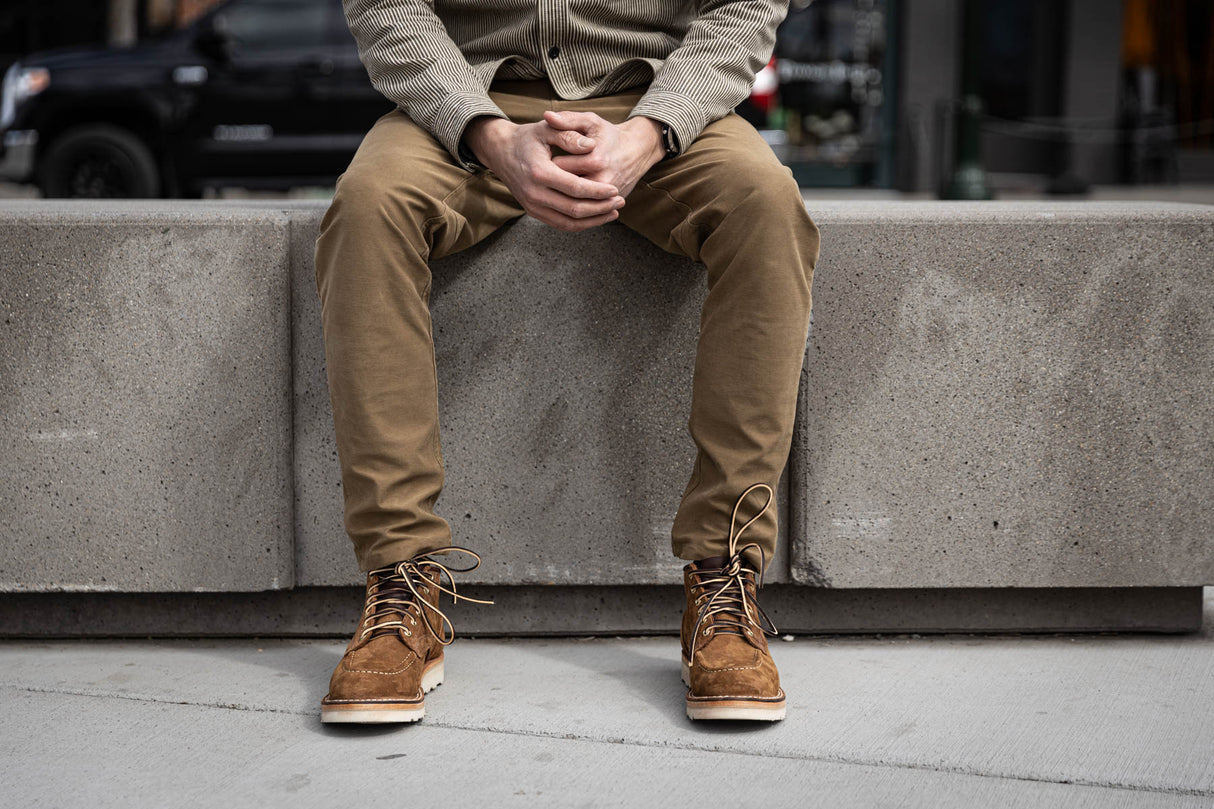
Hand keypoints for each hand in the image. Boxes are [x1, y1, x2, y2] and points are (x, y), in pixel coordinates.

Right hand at [463, 116, 625, 231]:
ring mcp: (532, 206)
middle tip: (620, 202)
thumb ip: (569, 136)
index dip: (598, 191)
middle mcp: (534, 194)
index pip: (575, 188)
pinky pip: (561, 225)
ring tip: (613, 212)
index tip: (615, 190)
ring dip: (594, 220)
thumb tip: (591, 146)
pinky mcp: (534, 213)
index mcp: (539, 172)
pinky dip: (581, 224)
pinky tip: (596, 217)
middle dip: (601, 208)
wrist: (502, 152)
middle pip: (574, 210)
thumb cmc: (528, 138)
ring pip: (569, 223)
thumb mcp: (547, 129)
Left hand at [544, 111, 665, 200]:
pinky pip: (583, 211)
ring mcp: (606, 198)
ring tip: (556, 183)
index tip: (546, 157)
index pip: (558, 168)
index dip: (548, 163)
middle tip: (549, 173)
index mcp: (595, 160)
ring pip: (572, 203)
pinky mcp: (608, 206)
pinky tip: (566, 194)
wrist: (636, 151)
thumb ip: (568, 119)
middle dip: (553, 181)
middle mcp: (601, 182)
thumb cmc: (608, 135)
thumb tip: (547, 116)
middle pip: (564, 188)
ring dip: (561, 195)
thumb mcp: (590, 121)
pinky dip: (572, 205)